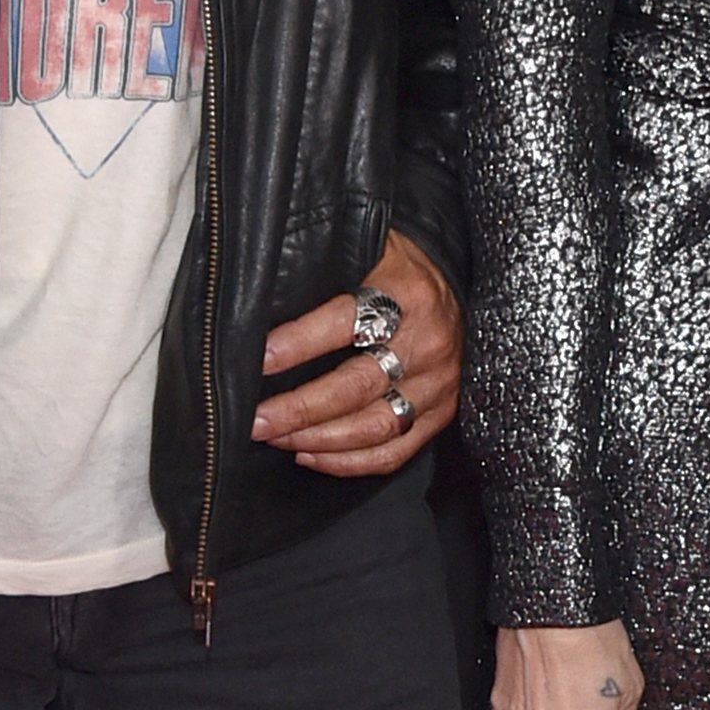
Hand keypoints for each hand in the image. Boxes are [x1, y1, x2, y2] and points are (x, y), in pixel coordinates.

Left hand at [251, 229, 458, 477]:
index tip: (258, 360)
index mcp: (406, 294)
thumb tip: (262, 295)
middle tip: (257, 419)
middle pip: (356, 387)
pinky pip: (394, 452)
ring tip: (275, 437)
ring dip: (317, 439)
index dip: (298, 344)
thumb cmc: (397, 265)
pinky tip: (310, 455)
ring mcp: (438, 383)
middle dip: (299, 409)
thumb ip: (326, 268)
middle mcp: (428, 342)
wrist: (453, 279)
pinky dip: (348, 461)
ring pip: (374, 426)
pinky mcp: (440, 412)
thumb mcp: (368, 247)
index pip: (345, 322)